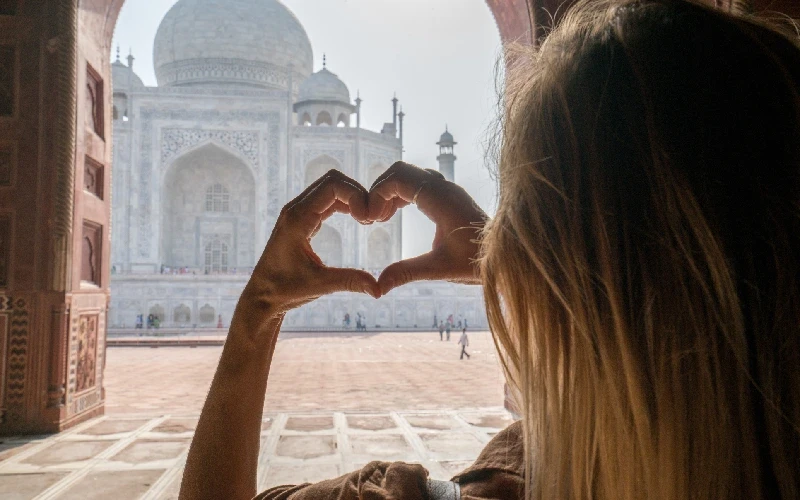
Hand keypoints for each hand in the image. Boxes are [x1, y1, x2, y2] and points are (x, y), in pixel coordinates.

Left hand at [243, 170, 380, 314]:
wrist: (261, 296)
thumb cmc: (284, 290)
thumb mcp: (320, 285)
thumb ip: (350, 281)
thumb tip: (379, 290)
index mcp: (297, 220)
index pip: (332, 187)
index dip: (356, 195)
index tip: (369, 219)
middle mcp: (295, 210)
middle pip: (331, 180)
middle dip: (356, 192)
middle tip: (371, 217)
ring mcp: (296, 212)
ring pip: (328, 187)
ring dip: (350, 196)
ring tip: (366, 218)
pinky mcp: (300, 219)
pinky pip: (324, 199)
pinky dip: (343, 203)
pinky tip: (356, 218)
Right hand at [368, 161, 486, 294]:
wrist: (505, 257)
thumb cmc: (477, 262)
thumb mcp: (439, 269)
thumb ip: (407, 273)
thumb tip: (378, 287)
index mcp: (440, 200)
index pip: (399, 178)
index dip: (378, 193)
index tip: (370, 218)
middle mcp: (444, 188)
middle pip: (401, 170)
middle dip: (380, 189)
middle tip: (372, 218)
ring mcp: (448, 190)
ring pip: (410, 175)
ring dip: (391, 191)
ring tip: (380, 218)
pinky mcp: (449, 197)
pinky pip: (418, 183)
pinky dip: (402, 194)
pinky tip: (394, 216)